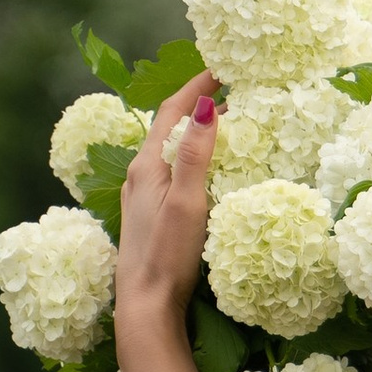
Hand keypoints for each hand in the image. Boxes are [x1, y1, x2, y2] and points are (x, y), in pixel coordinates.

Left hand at [117, 70, 219, 335]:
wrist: (145, 305)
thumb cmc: (168, 254)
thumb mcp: (187, 200)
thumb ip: (195, 153)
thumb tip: (206, 104)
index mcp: (146, 166)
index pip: (171, 110)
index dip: (197, 86)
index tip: (223, 67)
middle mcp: (138, 176)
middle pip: (168, 127)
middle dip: (198, 104)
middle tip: (233, 90)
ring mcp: (142, 196)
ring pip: (169, 150)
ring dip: (196, 131)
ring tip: (227, 122)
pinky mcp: (150, 215)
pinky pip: (171, 171)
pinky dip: (192, 156)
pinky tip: (209, 168)